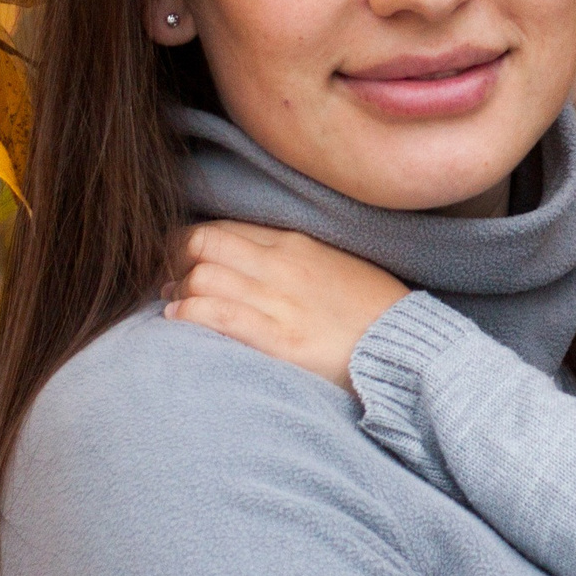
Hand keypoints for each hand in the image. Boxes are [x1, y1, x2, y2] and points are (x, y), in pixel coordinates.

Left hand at [164, 222, 410, 389]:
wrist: (407, 346)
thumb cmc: (375, 311)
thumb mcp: (338, 266)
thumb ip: (298, 257)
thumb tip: (256, 261)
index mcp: (297, 244)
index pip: (225, 228)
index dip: (189, 241)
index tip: (179, 259)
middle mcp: (283, 266)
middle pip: (204, 244)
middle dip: (175, 260)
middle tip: (167, 280)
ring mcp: (281, 302)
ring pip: (205, 277)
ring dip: (179, 290)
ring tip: (174, 306)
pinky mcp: (281, 340)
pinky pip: (221, 317)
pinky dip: (190, 314)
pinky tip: (177, 320)